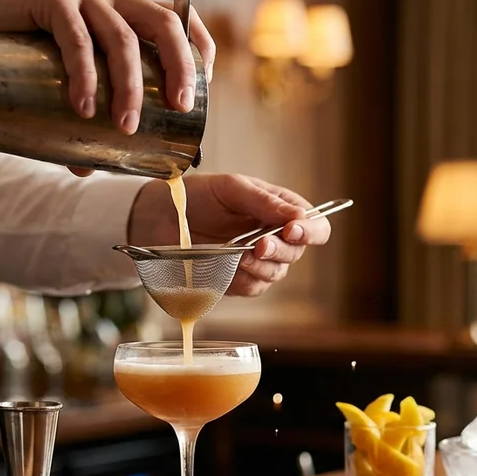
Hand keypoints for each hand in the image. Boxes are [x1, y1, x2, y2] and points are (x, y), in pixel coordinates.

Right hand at [0, 0, 215, 138]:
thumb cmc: (10, 44)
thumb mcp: (53, 73)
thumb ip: (72, 111)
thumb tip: (88, 167)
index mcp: (119, 6)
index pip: (177, 19)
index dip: (197, 51)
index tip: (201, 92)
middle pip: (161, 24)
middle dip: (178, 68)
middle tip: (181, 111)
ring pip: (119, 38)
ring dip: (130, 87)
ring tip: (125, 127)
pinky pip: (74, 37)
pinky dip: (84, 74)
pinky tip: (85, 106)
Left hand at [127, 174, 331, 296]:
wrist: (161, 217)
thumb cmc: (198, 196)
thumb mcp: (231, 188)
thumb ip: (264, 201)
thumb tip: (297, 217)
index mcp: (280, 209)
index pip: (315, 225)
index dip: (311, 231)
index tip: (293, 230)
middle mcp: (274, 236)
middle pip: (297, 252)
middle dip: (280, 250)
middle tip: (259, 244)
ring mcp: (257, 260)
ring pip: (276, 273)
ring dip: (261, 266)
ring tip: (239, 255)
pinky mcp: (239, 279)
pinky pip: (253, 287)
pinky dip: (244, 279)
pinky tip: (230, 266)